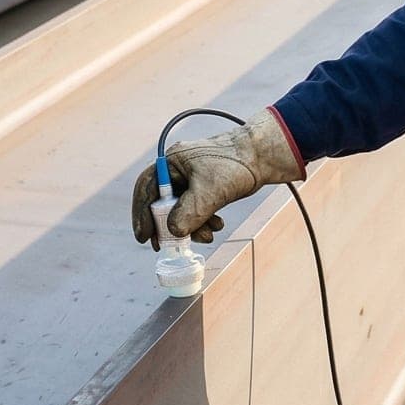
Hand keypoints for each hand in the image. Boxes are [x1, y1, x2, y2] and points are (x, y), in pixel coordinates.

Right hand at [129, 109, 306, 246]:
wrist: (263, 157)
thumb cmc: (235, 165)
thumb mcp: (209, 192)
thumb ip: (189, 213)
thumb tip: (173, 232)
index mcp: (171, 162)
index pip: (146, 188)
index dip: (141, 214)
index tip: (143, 236)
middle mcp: (177, 169)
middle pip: (161, 202)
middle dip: (168, 226)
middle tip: (166, 246)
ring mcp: (191, 178)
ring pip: (180, 209)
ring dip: (191, 226)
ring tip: (207, 236)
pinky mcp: (205, 187)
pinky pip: (196, 209)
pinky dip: (203, 221)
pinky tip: (217, 226)